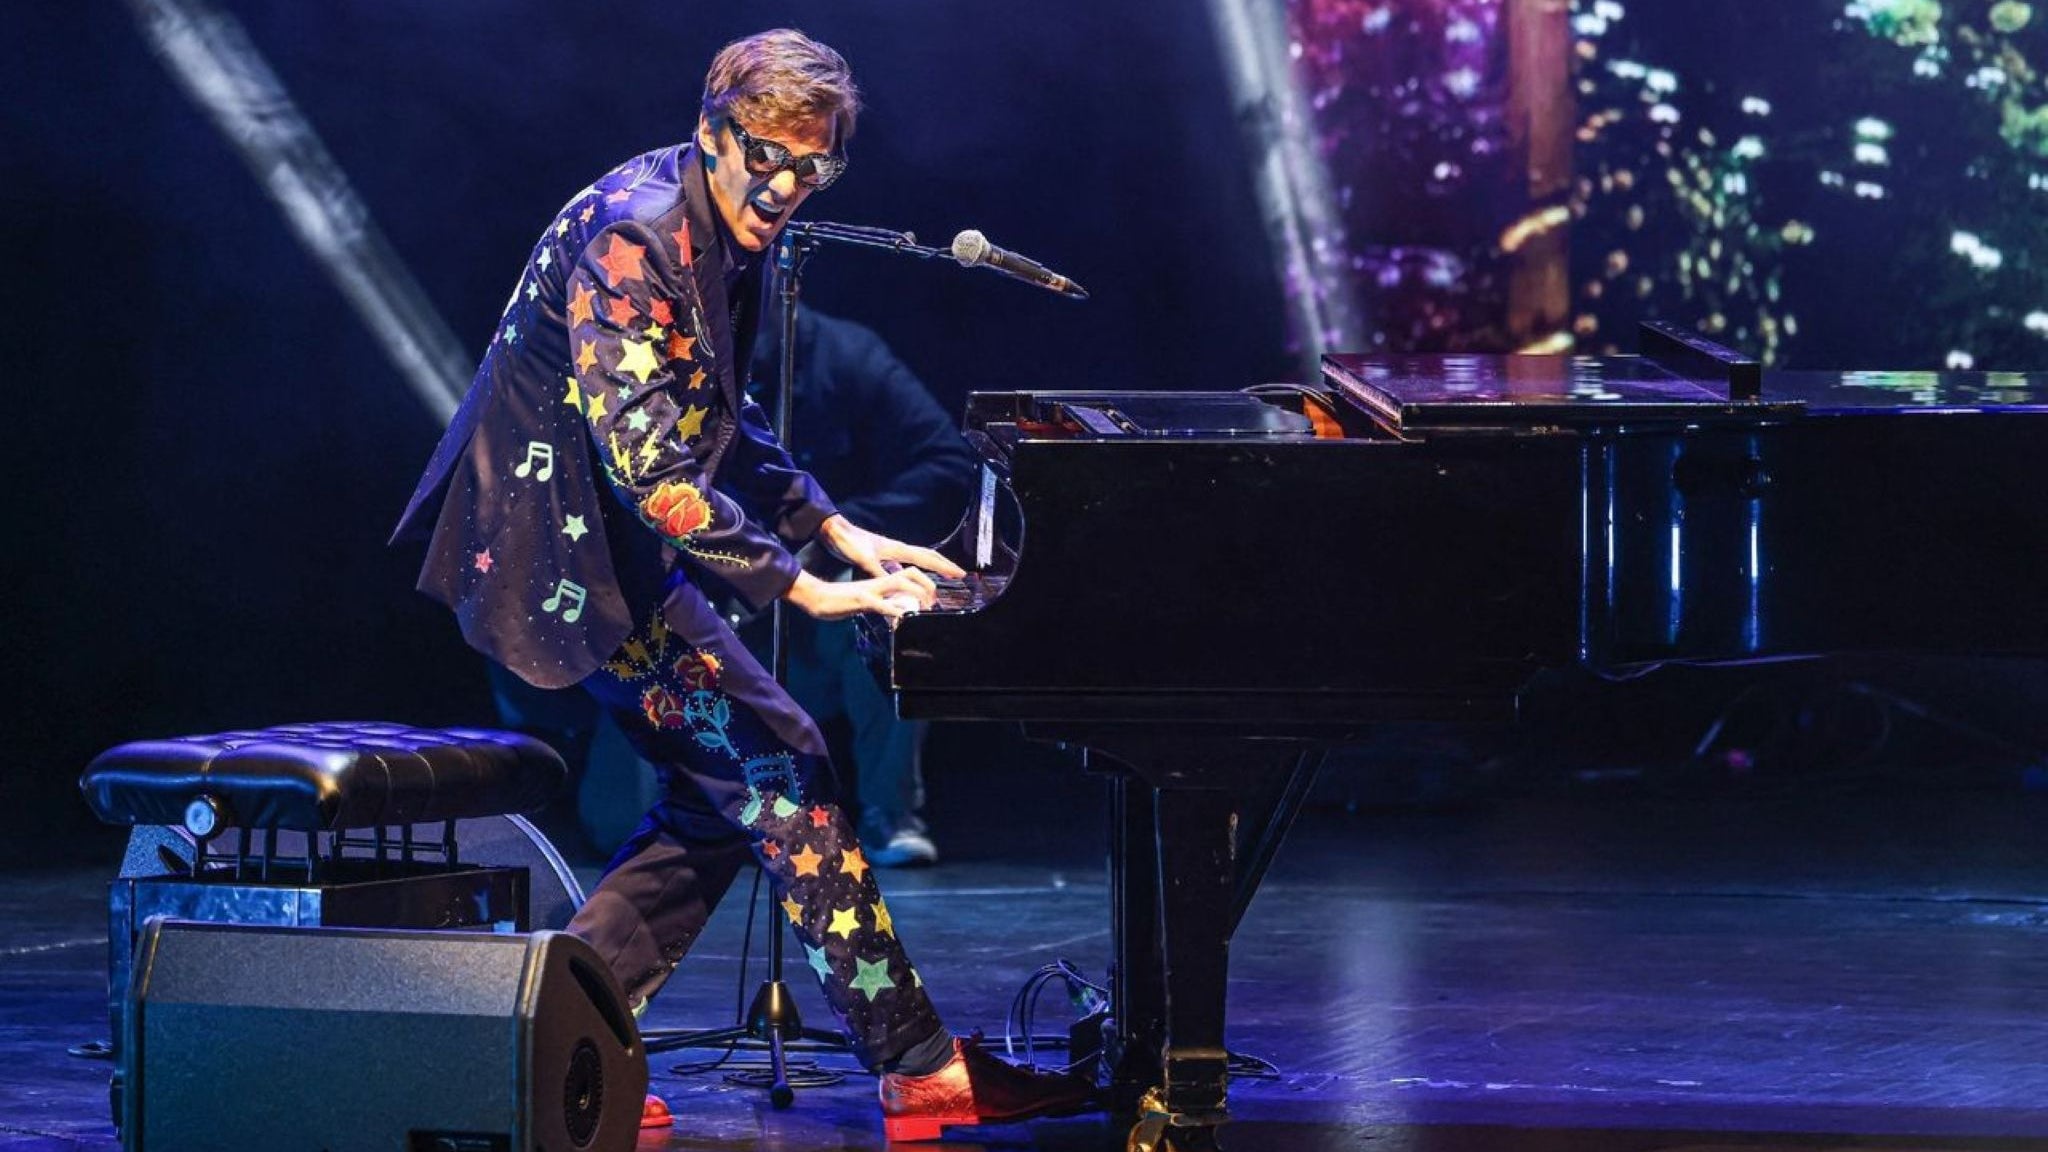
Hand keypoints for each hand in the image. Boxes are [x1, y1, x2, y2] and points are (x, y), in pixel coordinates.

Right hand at [785, 569, 935, 622]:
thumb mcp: (867, 602)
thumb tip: (900, 611)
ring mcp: (870, 590)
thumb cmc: (840, 600)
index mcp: (880, 582)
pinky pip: (881, 604)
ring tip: (926, 608)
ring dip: (917, 594)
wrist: (816, 596)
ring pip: (899, 584)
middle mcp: (878, 582)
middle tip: (935, 602)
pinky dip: (895, 610)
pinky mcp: (861, 600)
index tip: (933, 597)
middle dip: (927, 584)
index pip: (908, 574)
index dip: (925, 582)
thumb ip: (884, 604)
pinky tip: (904, 618)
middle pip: (910, 573)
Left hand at [816, 515, 965, 588]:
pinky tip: (911, 580)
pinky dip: (913, 572)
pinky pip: (904, 565)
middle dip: (944, 565)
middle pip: (927, 557)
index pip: (927, 558)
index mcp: (897, 549)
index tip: (959, 573)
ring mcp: (890, 553)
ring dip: (930, 568)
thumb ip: (880, 573)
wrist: (835, 532)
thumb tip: (895, 584)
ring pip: (917, 560)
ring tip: (941, 577)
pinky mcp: (882, 557)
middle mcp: (897, 549)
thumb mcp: (864, 560)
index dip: (944, 567)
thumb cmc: (849, 543)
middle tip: (959, 574)